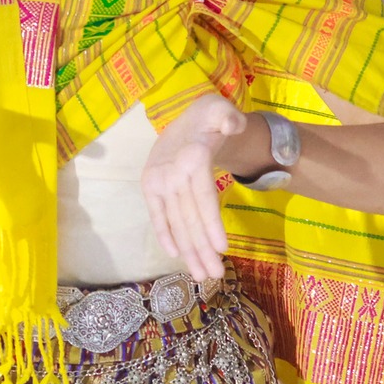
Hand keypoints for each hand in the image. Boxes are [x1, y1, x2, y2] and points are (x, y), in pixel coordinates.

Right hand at [142, 93, 248, 282]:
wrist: (188, 117)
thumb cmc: (210, 117)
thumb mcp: (222, 109)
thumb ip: (229, 117)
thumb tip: (232, 125)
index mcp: (191, 158)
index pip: (203, 198)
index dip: (212, 224)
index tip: (222, 249)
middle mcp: (171, 172)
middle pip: (189, 217)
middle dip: (202, 248)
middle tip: (215, 274)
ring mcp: (158, 182)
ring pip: (175, 222)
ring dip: (187, 250)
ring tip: (201, 274)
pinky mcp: (150, 187)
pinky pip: (157, 216)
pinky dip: (165, 235)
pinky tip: (175, 255)